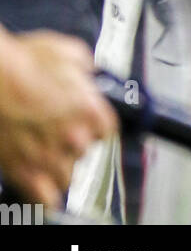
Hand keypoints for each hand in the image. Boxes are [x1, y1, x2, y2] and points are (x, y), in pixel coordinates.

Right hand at [0, 28, 116, 207]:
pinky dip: (46, 194)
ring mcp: (50, 159)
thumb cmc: (24, 63)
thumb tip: (90, 73)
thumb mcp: (67, 52)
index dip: (95, 122)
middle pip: (85, 150)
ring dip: (59, 164)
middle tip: (57, 128)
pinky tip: (42, 184)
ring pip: (66, 174)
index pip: (106, 129)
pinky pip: (46, 198)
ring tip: (45, 150)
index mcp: (89, 109)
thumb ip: (86, 68)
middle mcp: (75, 137)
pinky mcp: (26, 174)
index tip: (87, 120)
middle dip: (74, 140)